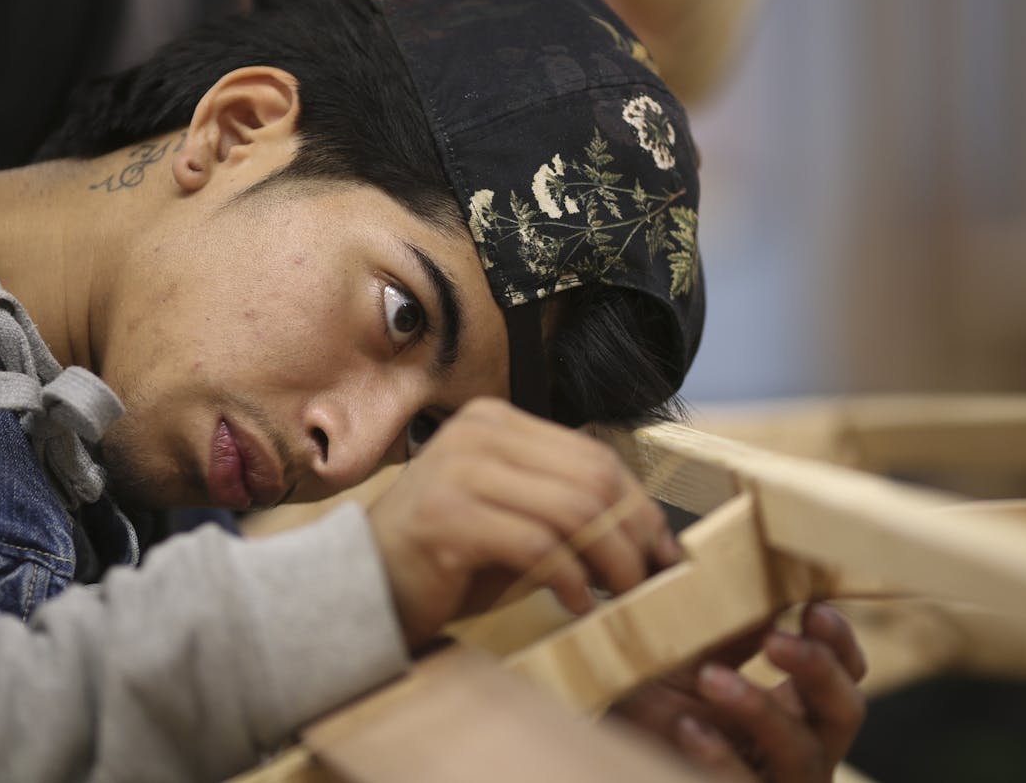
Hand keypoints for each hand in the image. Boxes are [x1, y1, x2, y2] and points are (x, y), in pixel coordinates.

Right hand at [368, 398, 680, 647]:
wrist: (362, 586)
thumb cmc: (446, 559)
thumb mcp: (511, 517)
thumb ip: (565, 509)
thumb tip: (650, 534)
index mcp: (495, 422)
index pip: (593, 455)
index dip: (638, 505)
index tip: (663, 551)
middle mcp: (476, 434)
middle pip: (591, 477)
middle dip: (633, 534)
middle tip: (649, 578)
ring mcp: (458, 471)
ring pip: (572, 509)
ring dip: (610, 560)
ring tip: (620, 594)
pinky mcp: (447, 517)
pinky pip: (536, 545)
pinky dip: (570, 578)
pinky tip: (575, 603)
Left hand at [610, 604, 867, 780]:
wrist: (614, 765)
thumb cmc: (653, 714)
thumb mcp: (680, 659)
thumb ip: (704, 620)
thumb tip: (694, 552)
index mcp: (795, 708)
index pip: (846, 673)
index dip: (839, 639)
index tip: (811, 605)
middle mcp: (798, 750)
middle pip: (846, 711)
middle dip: (819, 668)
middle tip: (775, 638)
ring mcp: (774, 782)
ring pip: (803, 754)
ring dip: (761, 708)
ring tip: (711, 676)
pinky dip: (719, 756)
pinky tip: (689, 729)